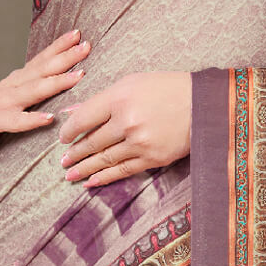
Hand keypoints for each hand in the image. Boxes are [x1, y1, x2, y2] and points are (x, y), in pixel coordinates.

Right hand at [0, 29, 90, 164]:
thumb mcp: (17, 97)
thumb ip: (36, 88)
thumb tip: (64, 78)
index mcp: (19, 79)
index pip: (42, 59)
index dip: (60, 46)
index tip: (78, 35)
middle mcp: (12, 86)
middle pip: (42, 69)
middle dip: (65, 56)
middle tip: (86, 46)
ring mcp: (3, 102)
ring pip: (33, 90)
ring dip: (56, 82)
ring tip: (77, 76)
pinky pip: (17, 121)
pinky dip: (33, 119)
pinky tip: (49, 118)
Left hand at [57, 71, 190, 187]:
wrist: (202, 104)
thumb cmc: (166, 88)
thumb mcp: (132, 83)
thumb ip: (102, 99)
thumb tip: (72, 111)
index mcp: (120, 97)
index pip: (84, 118)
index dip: (69, 130)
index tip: (63, 137)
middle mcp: (127, 121)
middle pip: (92, 141)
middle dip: (74, 153)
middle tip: (62, 160)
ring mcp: (139, 142)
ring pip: (104, 159)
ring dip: (84, 168)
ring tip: (70, 174)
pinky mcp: (152, 158)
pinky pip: (122, 171)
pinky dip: (104, 178)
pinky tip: (91, 182)